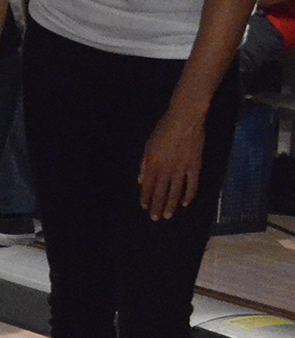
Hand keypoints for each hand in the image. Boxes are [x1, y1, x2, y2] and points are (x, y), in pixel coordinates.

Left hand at [138, 103, 207, 219]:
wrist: (184, 119)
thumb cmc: (163, 129)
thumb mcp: (148, 145)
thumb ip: (145, 163)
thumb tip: (142, 180)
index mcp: (153, 163)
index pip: (148, 185)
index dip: (146, 197)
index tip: (145, 207)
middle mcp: (166, 169)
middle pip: (161, 191)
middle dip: (157, 206)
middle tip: (155, 218)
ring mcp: (182, 168)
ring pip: (176, 191)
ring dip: (171, 204)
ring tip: (168, 215)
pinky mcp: (195, 166)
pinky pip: (192, 184)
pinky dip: (189, 194)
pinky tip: (185, 203)